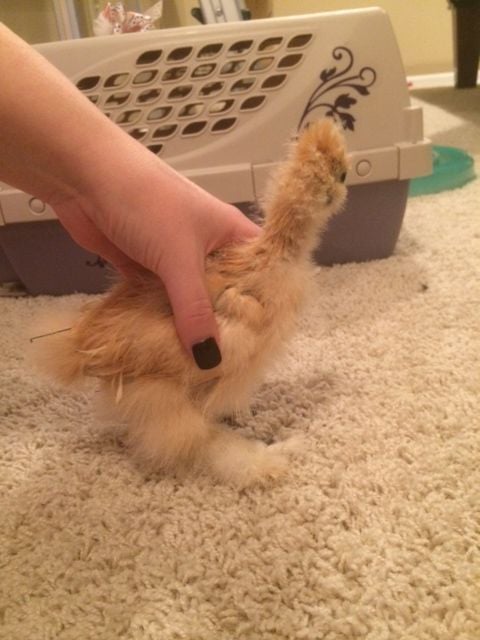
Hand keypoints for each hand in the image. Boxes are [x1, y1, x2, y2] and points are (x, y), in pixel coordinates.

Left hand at [51, 155, 259, 367]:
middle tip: (231, 366)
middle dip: (225, 326)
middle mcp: (208, 248)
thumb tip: (210, 360)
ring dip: (190, 328)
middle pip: (224, 294)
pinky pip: (159, 302)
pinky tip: (165, 350)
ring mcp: (175, 259)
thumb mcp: (179, 257)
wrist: (83, 176)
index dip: (265, 308)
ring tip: (199, 368)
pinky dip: (160, 321)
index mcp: (231, 235)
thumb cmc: (146, 202)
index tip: (264, 344)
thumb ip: (195, 310)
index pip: (262, 275)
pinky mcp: (145, 268)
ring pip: (189, 301)